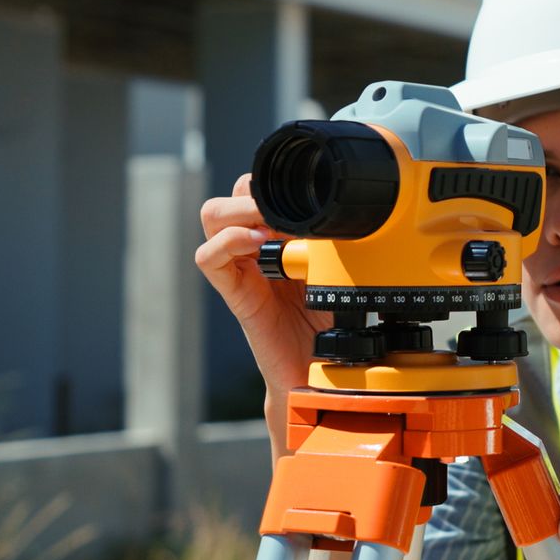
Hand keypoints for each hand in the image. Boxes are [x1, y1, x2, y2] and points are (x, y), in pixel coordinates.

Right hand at [193, 172, 332, 452]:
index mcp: (283, 239)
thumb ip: (339, 243)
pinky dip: (226, 242)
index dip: (277, 183)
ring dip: (238, 210)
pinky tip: (255, 245)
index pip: (263, 190)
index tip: (308, 192)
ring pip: (212, 217)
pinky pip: (208, 259)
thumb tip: (350, 214)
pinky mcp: (236, 295)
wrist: (323, 376)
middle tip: (284, 206)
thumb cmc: (335, 325)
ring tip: (266, 223)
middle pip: (233, 195)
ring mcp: (244, 270)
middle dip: (254, 190)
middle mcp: (258, 250)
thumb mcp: (345, 272)